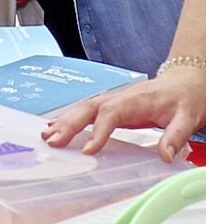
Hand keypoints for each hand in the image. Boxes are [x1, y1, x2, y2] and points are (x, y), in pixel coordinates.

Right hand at [42, 66, 205, 161]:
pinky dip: (71, 118)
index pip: (111, 112)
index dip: (98, 130)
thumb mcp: (188, 116)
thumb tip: (165, 155)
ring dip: (65, 120)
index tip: (88, 149)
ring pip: (84, 107)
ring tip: (48, 136)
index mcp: (137, 99)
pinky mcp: (114, 105)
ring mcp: (115, 99)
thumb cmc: (186, 96)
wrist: (186, 80)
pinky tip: (58, 127)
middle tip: (53, 140)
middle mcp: (121, 97)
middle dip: (69, 123)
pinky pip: (88, 110)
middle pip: (89, 107)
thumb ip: (176, 135)